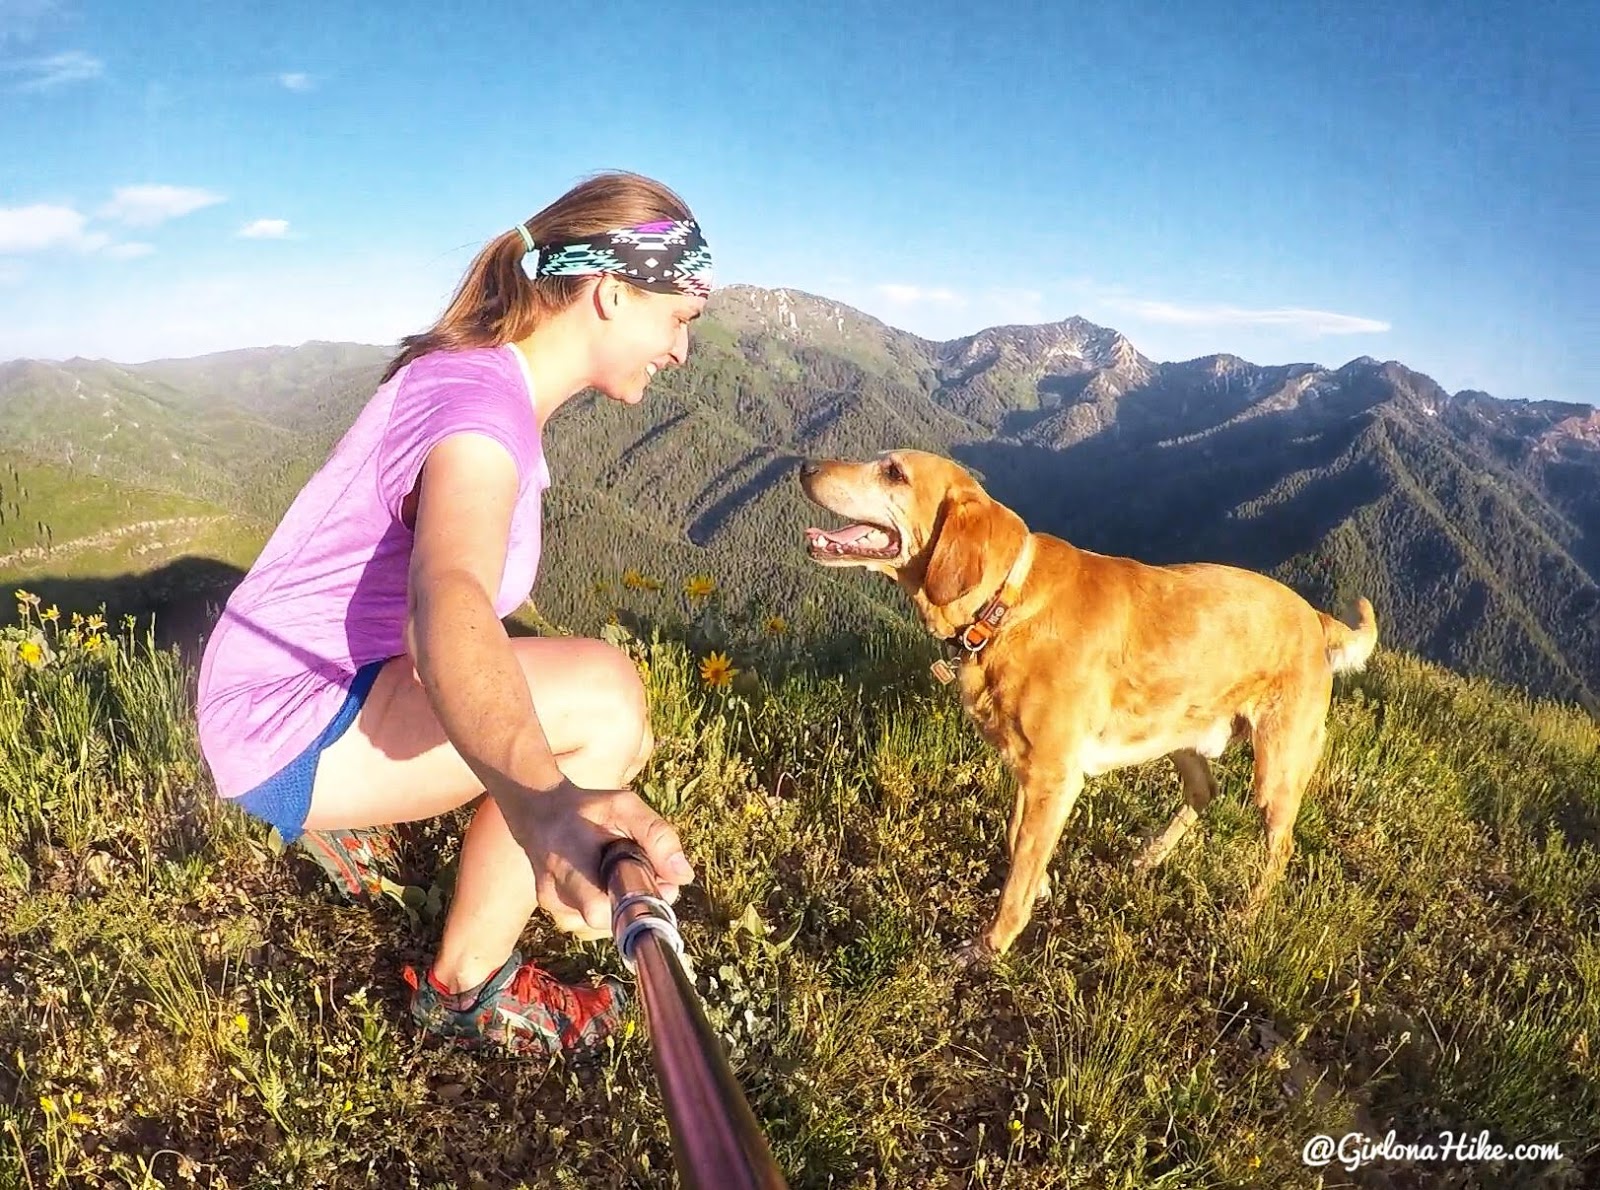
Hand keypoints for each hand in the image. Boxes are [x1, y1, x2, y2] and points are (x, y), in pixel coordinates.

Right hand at [501, 780, 694, 940]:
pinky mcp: (559, 915)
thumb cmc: (588, 809)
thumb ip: (656, 836)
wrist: (542, 814)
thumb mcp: (625, 806)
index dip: (633, 905)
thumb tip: (684, 876)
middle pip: (608, 922)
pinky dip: (610, 908)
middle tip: (646, 872)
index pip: (597, 909)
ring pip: (604, 926)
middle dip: (636, 902)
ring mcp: (554, 908)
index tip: (657, 885)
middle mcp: (555, 892)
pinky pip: (595, 925)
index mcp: (567, 860)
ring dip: (623, 905)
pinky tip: (608, 883)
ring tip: (622, 872)